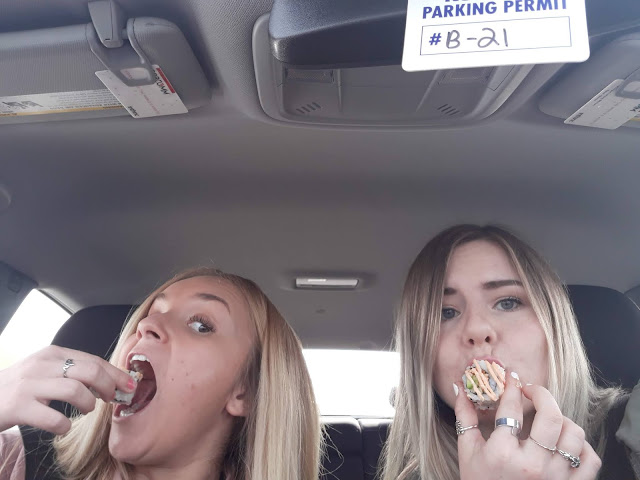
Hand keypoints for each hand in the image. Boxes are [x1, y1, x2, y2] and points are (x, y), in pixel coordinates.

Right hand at [0, 345, 135, 434]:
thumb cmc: (19, 388)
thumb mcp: (45, 370)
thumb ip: (71, 371)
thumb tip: (109, 380)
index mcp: (52, 354)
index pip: (93, 360)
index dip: (116, 373)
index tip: (130, 385)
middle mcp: (42, 365)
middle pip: (90, 371)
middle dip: (109, 386)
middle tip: (112, 399)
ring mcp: (29, 385)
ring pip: (75, 390)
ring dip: (88, 404)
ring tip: (86, 410)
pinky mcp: (18, 407)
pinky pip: (53, 418)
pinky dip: (64, 426)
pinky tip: (63, 427)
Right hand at [454, 371, 600, 479]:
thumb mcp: (468, 452)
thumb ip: (465, 418)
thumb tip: (460, 387)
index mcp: (503, 453)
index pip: (512, 407)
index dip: (512, 386)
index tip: (512, 377)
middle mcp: (533, 465)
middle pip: (551, 415)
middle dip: (541, 394)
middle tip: (531, 390)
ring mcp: (555, 478)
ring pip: (574, 434)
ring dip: (561, 419)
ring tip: (548, 419)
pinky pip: (590, 459)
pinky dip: (582, 447)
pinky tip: (565, 442)